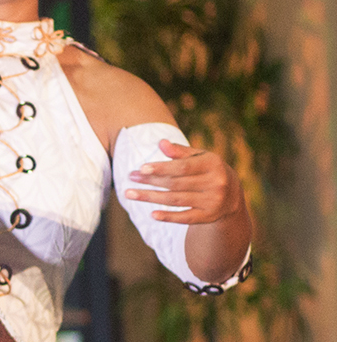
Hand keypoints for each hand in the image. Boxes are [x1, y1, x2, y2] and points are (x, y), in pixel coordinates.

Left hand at [125, 139, 244, 224]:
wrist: (232, 194)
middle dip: (150, 181)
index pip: (182, 167)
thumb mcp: (199, 156)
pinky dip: (169, 217)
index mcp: (212, 164)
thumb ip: (180, 151)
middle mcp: (215, 184)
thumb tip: (161, 143)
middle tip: (131, 177)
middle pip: (176, 184)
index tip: (142, 168)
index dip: (161, 168)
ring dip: (151, 197)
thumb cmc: (208, 169)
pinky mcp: (209, 217)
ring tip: (130, 194)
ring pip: (176, 200)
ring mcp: (213, 202)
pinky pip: (186, 218)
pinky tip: (152, 214)